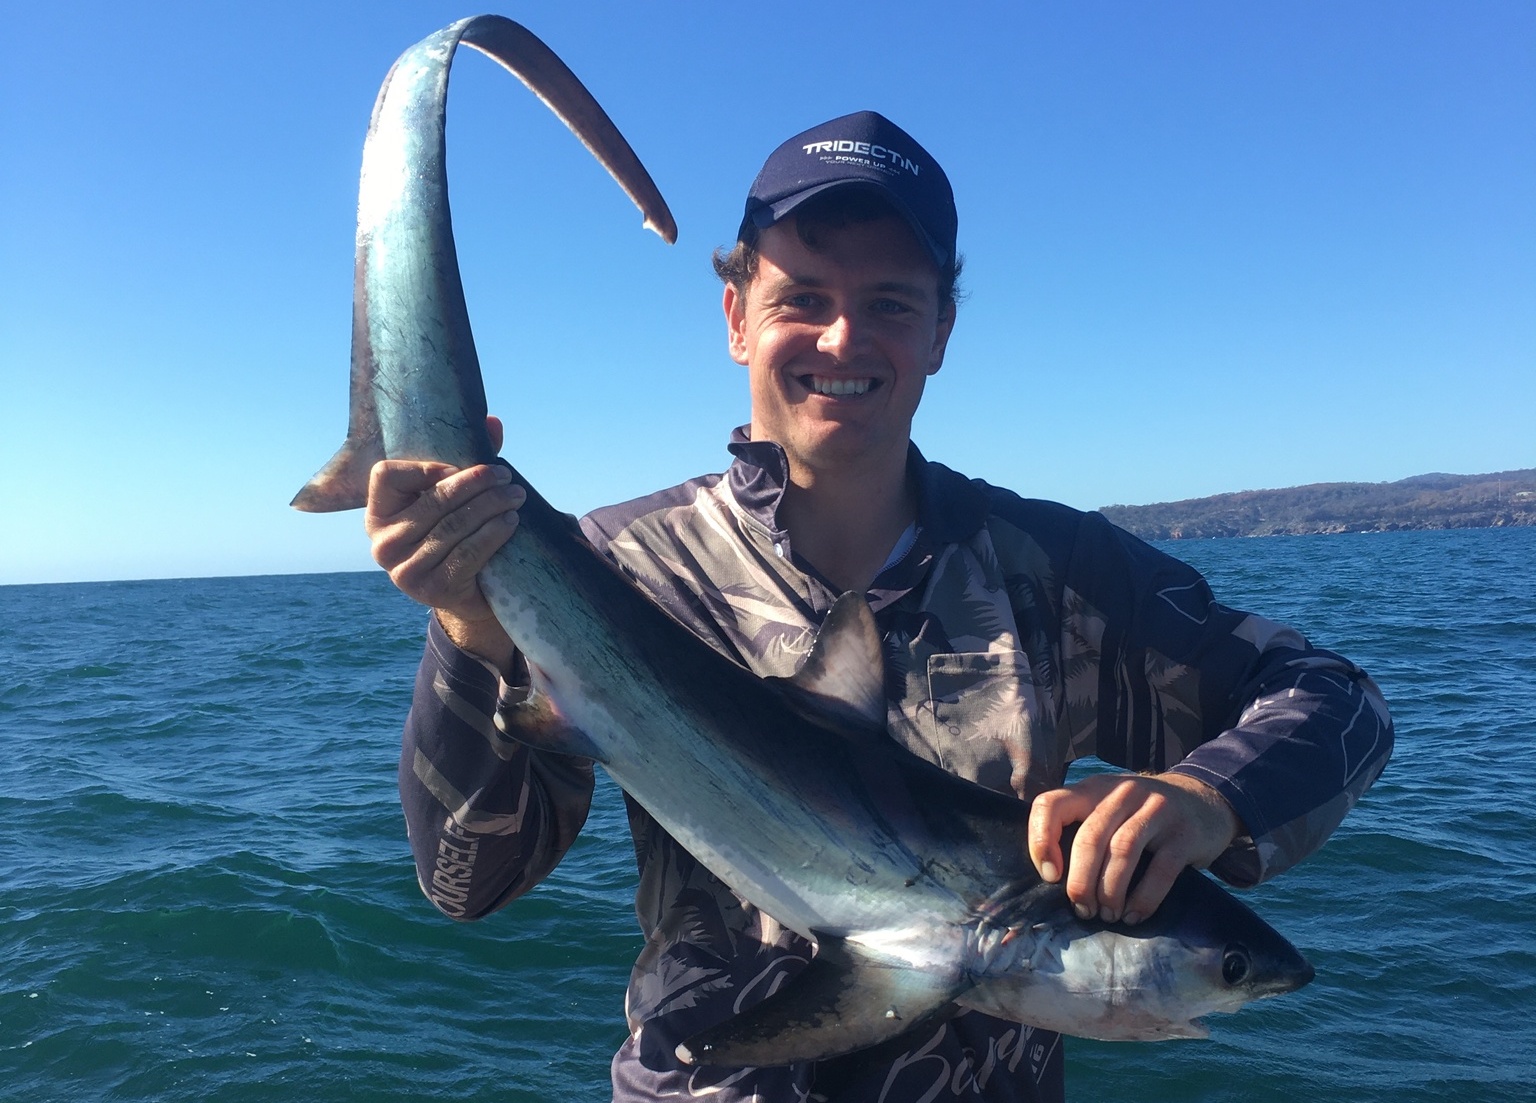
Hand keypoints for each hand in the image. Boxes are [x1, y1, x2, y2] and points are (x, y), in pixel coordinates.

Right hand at [365, 416, 522, 673]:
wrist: (462, 596)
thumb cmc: (453, 536)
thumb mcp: (450, 500)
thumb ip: (464, 461)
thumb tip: (492, 423)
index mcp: (378, 513)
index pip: (386, 474)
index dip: (424, 467)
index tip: (456, 468)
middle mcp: (383, 543)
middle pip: (433, 500)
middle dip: (475, 484)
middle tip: (505, 477)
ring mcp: (405, 570)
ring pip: (454, 526)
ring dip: (491, 506)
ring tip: (516, 496)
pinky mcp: (433, 590)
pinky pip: (468, 553)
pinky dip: (493, 533)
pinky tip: (510, 521)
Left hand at [1028, 772, 1240, 925]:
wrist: (1205, 801)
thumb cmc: (1141, 815)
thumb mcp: (1108, 808)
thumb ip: (1081, 827)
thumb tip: (1049, 878)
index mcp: (1093, 789)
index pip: (1051, 805)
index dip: (1041, 841)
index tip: (1049, 876)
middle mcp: (1123, 793)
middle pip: (1090, 838)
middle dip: (1080, 881)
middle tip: (1082, 909)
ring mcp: (1157, 809)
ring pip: (1122, 852)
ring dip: (1110, 892)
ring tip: (1107, 915)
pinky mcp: (1185, 833)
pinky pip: (1160, 870)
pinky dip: (1143, 899)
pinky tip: (1134, 916)